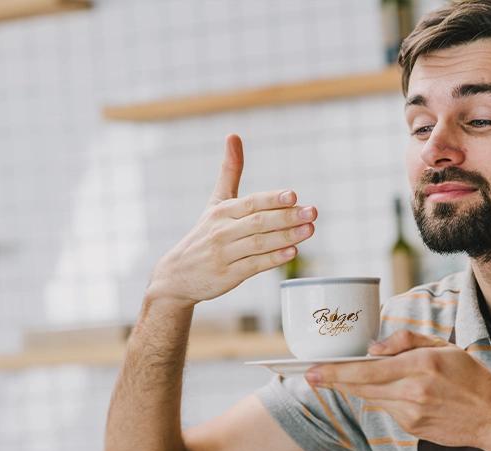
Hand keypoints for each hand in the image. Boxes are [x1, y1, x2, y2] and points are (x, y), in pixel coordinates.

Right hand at [146, 134, 316, 306]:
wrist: (177, 276)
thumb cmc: (204, 235)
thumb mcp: (215, 202)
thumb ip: (229, 172)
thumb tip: (233, 135)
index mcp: (221, 212)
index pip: (250, 203)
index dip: (272, 199)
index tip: (293, 196)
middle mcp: (221, 231)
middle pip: (258, 222)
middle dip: (288, 217)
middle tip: (313, 212)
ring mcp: (224, 254)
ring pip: (259, 243)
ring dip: (286, 236)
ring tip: (309, 230)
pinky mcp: (228, 275)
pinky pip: (254, 265)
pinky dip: (273, 258)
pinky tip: (292, 252)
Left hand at [305, 330, 490, 447]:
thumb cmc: (470, 376)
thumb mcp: (441, 345)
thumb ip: (404, 341)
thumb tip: (373, 349)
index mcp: (419, 366)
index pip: (366, 371)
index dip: (335, 373)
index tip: (311, 371)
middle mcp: (412, 392)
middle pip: (360, 388)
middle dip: (333, 381)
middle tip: (310, 375)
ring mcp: (411, 414)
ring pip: (371, 400)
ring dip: (356, 389)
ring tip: (339, 379)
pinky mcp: (412, 429)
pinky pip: (387, 410)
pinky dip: (382, 399)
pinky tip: (389, 391)